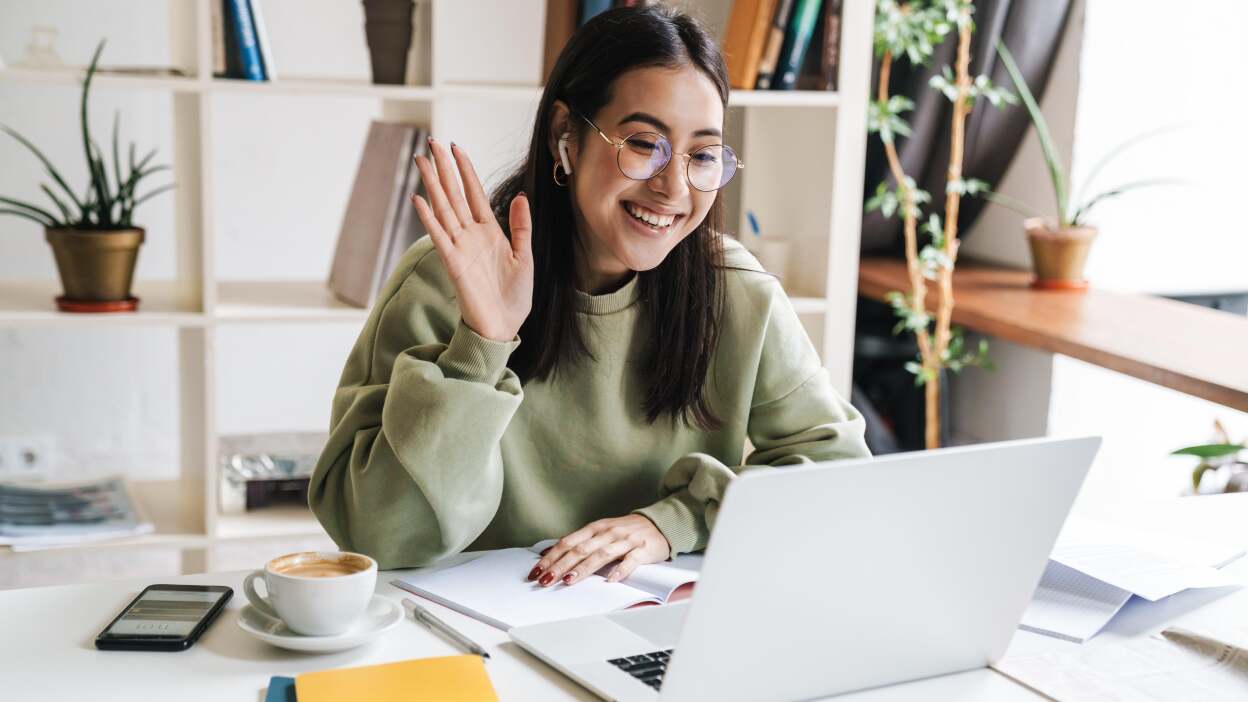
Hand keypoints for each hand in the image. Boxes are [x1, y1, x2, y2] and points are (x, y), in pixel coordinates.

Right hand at [410, 138, 532, 341]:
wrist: (503, 326)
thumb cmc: (514, 296)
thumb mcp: (524, 256)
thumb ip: (520, 226)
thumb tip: (521, 196)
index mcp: (489, 232)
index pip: (474, 193)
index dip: (466, 170)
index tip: (456, 147)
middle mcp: (471, 235)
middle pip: (454, 194)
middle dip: (444, 168)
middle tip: (432, 142)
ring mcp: (460, 247)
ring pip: (443, 209)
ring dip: (432, 185)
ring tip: (421, 161)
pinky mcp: (453, 263)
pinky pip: (439, 237)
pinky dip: (429, 218)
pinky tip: (419, 199)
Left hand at [528, 515, 671, 586]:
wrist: (659, 524)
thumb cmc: (625, 531)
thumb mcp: (600, 532)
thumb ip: (578, 541)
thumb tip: (550, 551)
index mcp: (595, 528)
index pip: (568, 542)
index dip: (551, 557)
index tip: (536, 571)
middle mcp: (608, 533)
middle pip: (580, 550)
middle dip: (560, 566)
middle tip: (545, 580)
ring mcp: (625, 541)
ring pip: (601, 555)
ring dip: (583, 568)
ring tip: (568, 580)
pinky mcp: (643, 550)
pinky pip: (631, 561)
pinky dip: (620, 570)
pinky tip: (610, 580)